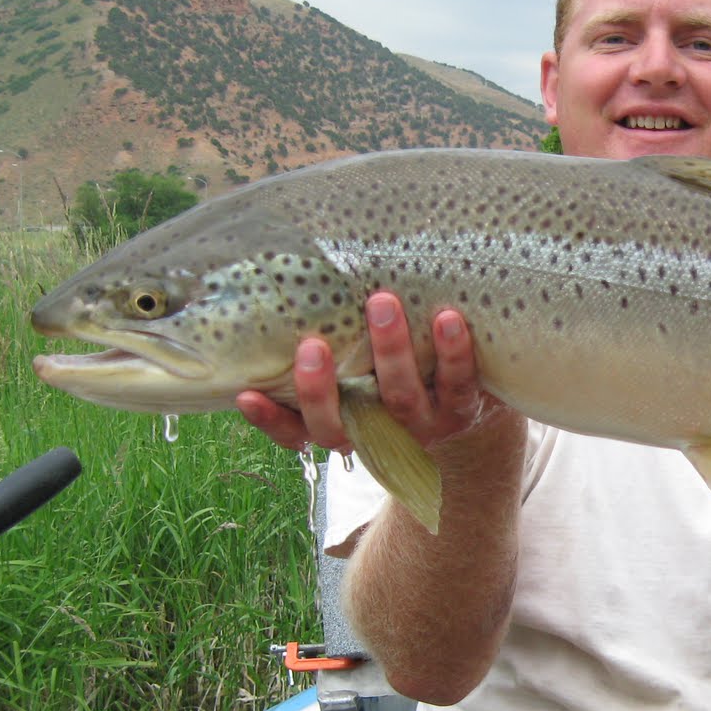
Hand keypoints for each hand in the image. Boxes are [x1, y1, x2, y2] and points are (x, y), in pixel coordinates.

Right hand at [235, 293, 499, 452]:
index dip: (270, 420)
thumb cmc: (388, 369)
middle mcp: (376, 432)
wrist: (464, 400)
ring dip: (390, 350)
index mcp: (340, 425)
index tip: (246, 393)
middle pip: (341, 422)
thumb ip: (324, 337)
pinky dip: (453, 352)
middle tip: (312, 344)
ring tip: (382, 301)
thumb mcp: (353, 363)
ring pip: (400, 397)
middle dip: (321, 388)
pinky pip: (458, 384)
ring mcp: (421, 425)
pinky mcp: (463, 409)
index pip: (295, 432)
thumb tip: (271, 278)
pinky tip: (447, 318)